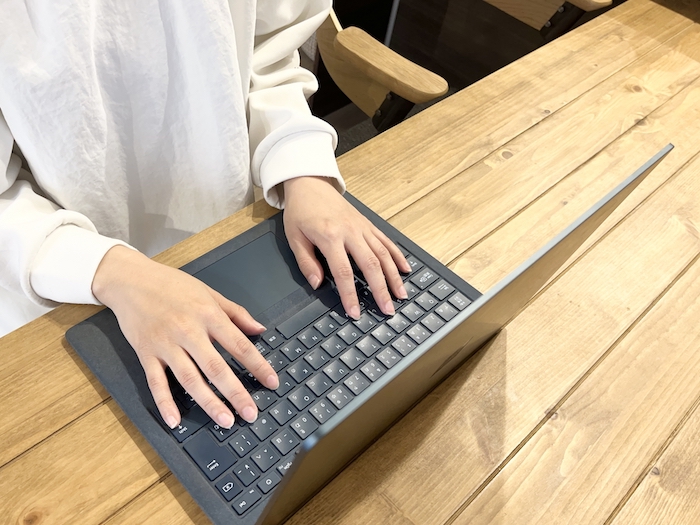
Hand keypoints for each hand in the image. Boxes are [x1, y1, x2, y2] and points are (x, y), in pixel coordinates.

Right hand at [92, 246, 277, 428]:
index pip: (239, 344)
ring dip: (209, 403)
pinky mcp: (146, 353)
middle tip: (251, 413)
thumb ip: (236, 312)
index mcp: (208, 314)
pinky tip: (175, 420)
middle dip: (236, 393)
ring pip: (190, 379)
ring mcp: (166, 344)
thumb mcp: (208, 292)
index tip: (271, 382)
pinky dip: (165, 402)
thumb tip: (259, 329)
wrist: (131, 280)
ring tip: (226, 421)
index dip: (257, 365)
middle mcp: (188, 331)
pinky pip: (156, 382)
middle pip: (216, 368)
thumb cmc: (171, 284)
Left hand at [283, 176, 410, 318]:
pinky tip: (405, 270)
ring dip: (394, 276)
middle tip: (388, 310)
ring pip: (383, 254)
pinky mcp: (368, 224)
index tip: (356, 312)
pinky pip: (386, 241)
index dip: (350, 295)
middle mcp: (350, 232)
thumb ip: (306, 262)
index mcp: (330, 237)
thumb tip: (317, 284)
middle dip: (381, 290)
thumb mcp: (294, 237)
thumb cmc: (301, 210)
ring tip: (401, 295)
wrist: (310, 183)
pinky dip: (397, 256)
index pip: (343, 272)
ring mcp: (362, 227)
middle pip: (371, 265)